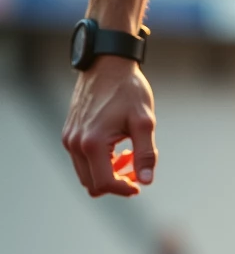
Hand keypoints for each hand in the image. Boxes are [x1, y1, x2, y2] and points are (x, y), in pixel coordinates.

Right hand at [62, 59, 157, 197]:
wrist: (108, 64)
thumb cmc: (128, 90)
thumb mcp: (144, 121)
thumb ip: (146, 153)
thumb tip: (146, 181)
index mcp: (92, 143)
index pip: (104, 183)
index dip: (123, 190)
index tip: (139, 186)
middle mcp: (74, 143)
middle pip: (92, 184)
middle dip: (116, 183)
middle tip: (137, 168)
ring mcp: (69, 138)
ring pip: (86, 174)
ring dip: (108, 173)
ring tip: (129, 156)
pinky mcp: (69, 132)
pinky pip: (81, 160)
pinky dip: (99, 163)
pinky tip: (118, 149)